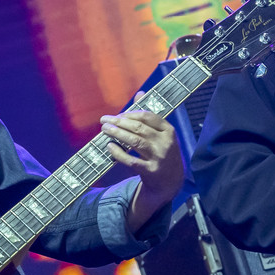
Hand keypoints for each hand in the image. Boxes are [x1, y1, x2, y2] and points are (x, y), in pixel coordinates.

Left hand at [101, 109, 182, 230]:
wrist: (170, 181)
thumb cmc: (162, 152)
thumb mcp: (161, 134)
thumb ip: (149, 116)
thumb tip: (139, 93)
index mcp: (168, 131)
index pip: (148, 117)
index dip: (130, 113)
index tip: (118, 114)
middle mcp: (165, 143)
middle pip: (139, 128)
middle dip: (120, 122)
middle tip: (104, 120)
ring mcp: (158, 158)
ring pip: (135, 142)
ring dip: (117, 134)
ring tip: (105, 129)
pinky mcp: (150, 171)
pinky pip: (131, 160)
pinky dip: (119, 153)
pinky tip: (109, 146)